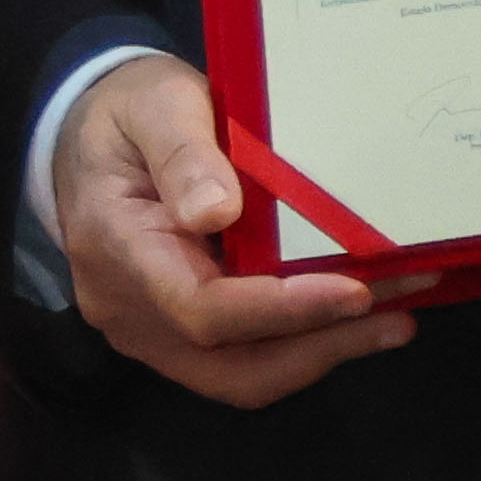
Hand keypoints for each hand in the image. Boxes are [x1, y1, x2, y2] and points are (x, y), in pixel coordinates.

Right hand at [55, 54, 420, 408]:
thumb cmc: (126, 113)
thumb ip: (183, 153)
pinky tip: (352, 319)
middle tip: (398, 318)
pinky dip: (301, 345)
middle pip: (229, 366)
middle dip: (320, 348)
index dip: (282, 309)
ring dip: (320, 353)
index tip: (356, 290)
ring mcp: (148, 331)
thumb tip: (216, 211)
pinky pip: (241, 360)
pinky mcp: (173, 336)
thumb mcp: (154, 105)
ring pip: (241, 376)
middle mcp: (127, 309)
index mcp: (115, 248)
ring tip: (394, 321)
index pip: (201, 308)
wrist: (82, 136)